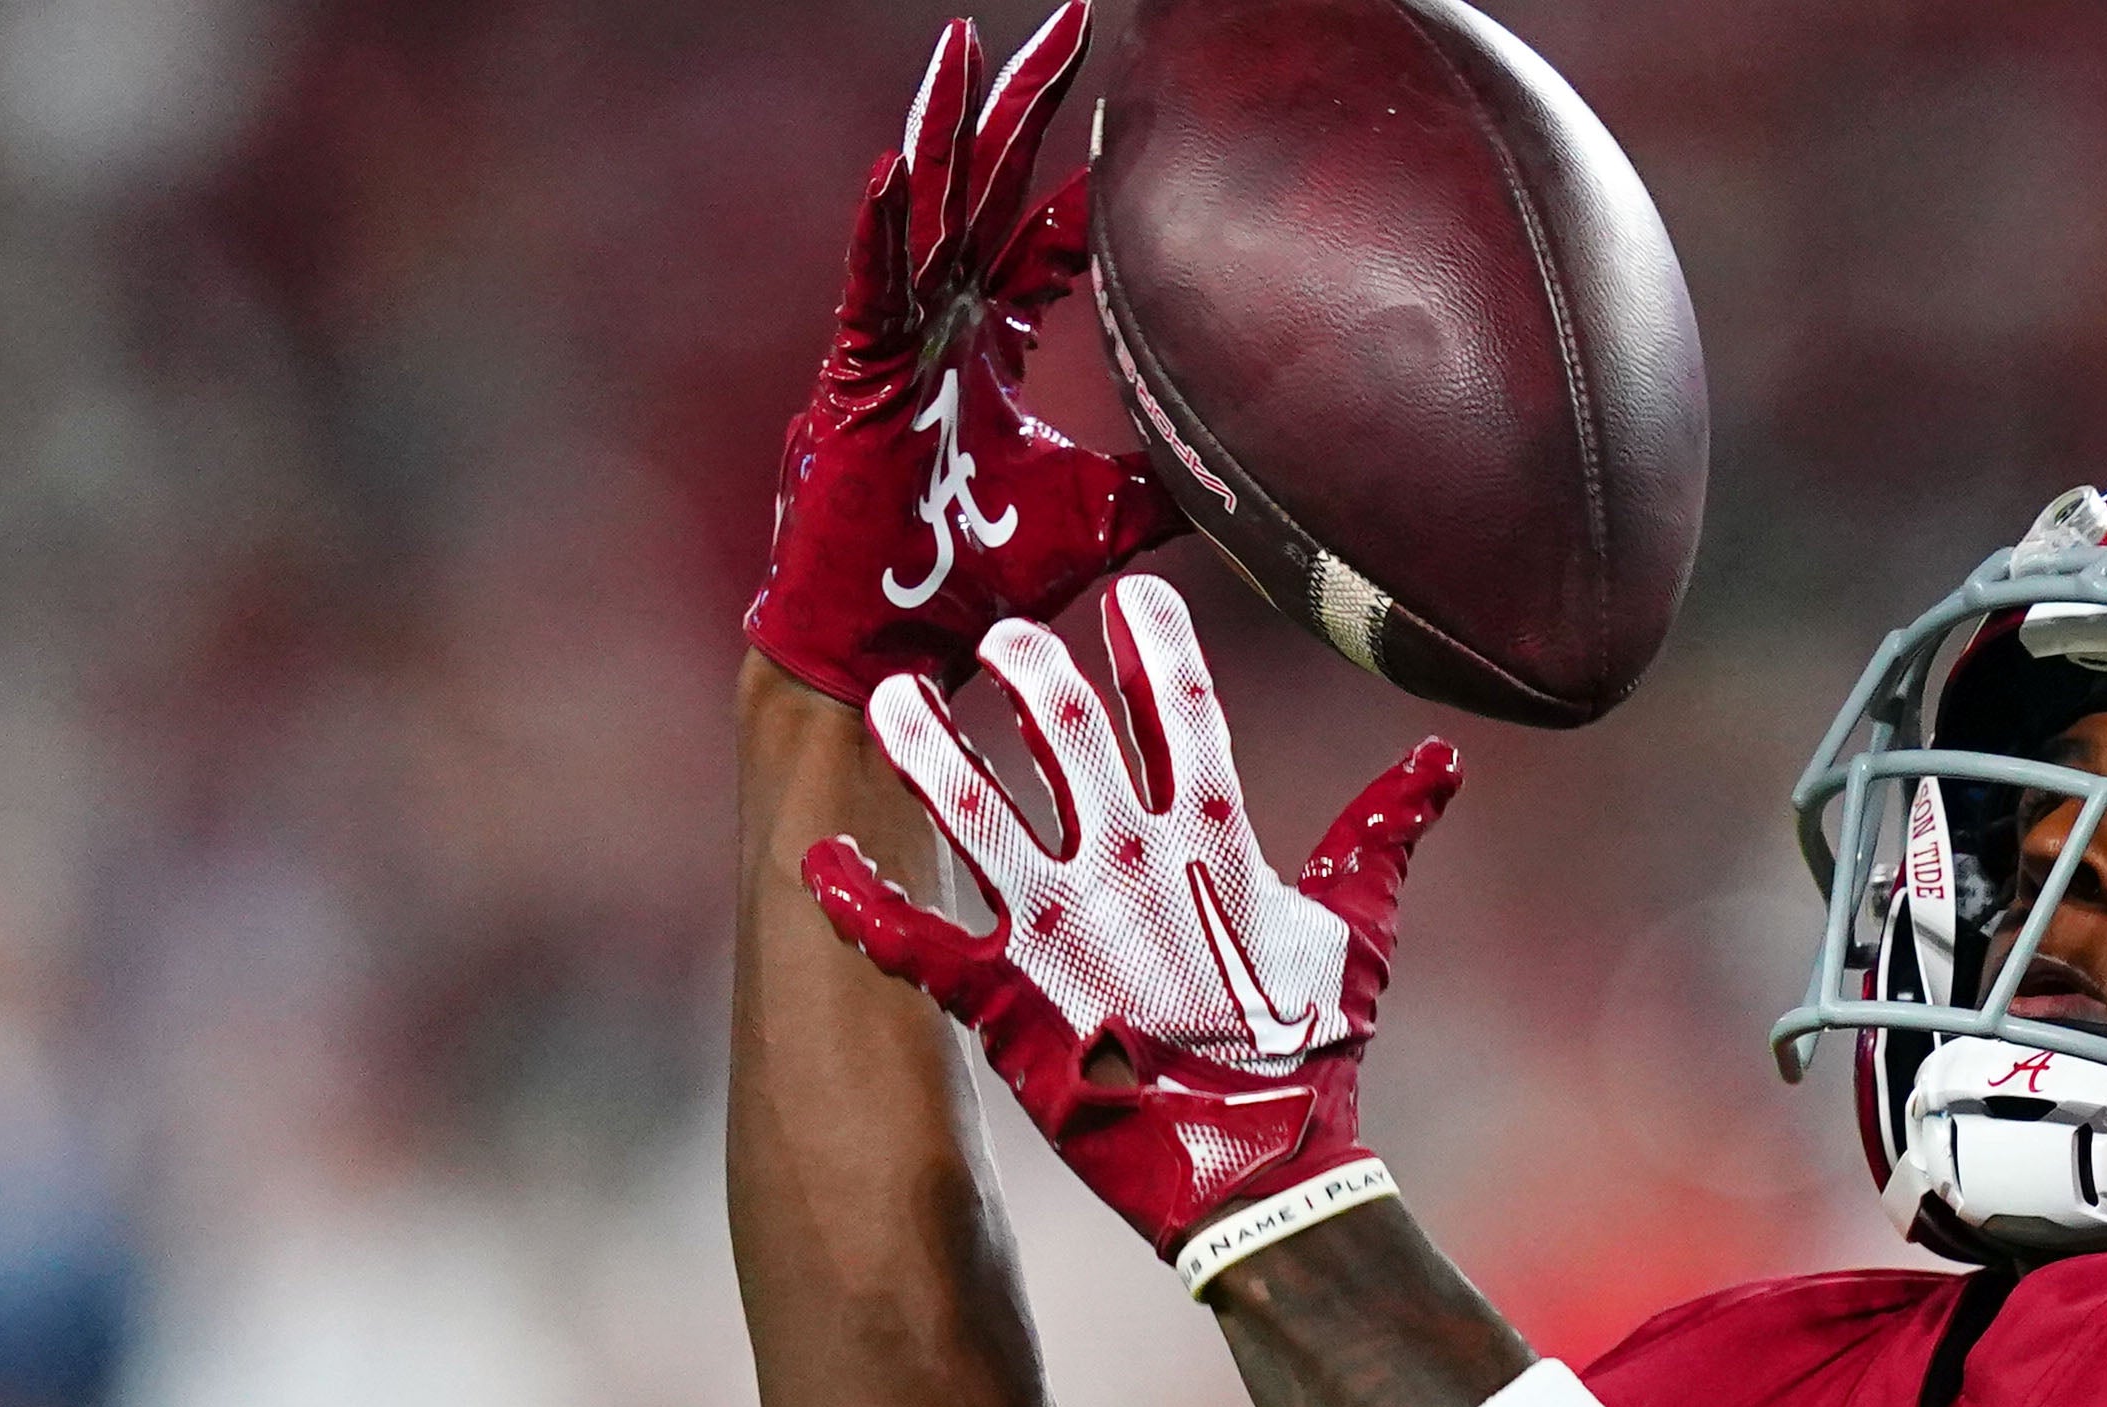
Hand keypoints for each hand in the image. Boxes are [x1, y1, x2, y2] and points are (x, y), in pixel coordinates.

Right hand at [747, 7, 1168, 706]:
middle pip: (990, 183)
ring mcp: (894, 340)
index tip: (1142, 125)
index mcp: (987, 336)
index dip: (1095, 186)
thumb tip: (1249, 472)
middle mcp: (940, 319)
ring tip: (965, 43)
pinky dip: (882, 229)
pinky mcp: (857, 377)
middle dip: (1026, 100)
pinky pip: (871, 287)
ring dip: (945, 124)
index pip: (1050, 237)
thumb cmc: (980, 576)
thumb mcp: (1107, 517)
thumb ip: (1167, 480)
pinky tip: (894, 167)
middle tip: (1070, 17)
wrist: (900, 643)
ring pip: (925, 206)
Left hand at [808, 574, 1463, 1278]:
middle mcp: (1127, 865)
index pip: (1182, 709)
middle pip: (1066, 731)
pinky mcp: (1005, 998)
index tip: (1127, 595)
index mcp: (1212, 842)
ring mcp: (1059, 929)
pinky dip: (859, 903)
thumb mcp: (1361, 931)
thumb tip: (1442, 761)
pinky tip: (817, 860)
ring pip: (973, 808)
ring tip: (887, 698)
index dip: (1153, 644)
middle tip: (996, 633)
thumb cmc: (1315, 1055)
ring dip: (924, 748)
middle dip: (1028, 670)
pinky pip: (914, 940)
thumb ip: (1385, 832)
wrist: (1261, 1175)